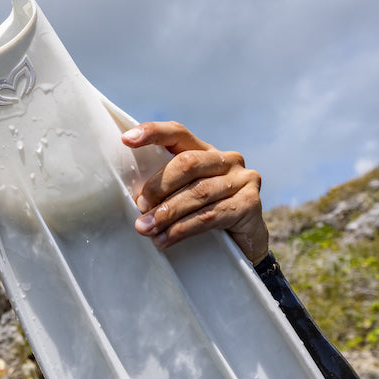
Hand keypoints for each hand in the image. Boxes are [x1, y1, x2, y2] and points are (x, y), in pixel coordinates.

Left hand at [125, 121, 268, 263]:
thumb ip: (166, 190)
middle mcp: (227, 160)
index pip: (178, 133)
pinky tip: (165, 239)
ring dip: (167, 213)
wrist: (244, 246)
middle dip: (158, 187)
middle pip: (187, 163)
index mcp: (206, 152)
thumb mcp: (184, 197)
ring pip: (198, 192)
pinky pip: (210, 215)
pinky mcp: (250, 203)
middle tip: (140, 208)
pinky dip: (183, 229)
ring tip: (146, 229)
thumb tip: (135, 201)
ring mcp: (243, 179)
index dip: (153, 133)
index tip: (127, 139)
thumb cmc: (206, 218)